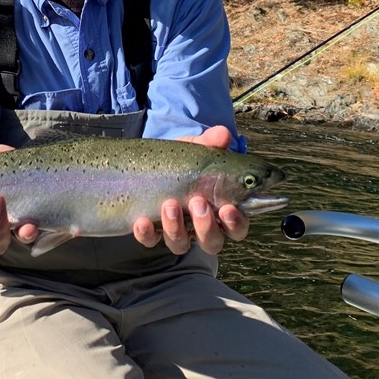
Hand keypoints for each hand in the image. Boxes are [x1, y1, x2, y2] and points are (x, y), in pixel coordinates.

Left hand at [132, 126, 249, 253]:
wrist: (154, 160)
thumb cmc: (186, 160)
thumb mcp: (197, 150)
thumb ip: (211, 143)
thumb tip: (223, 134)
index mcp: (221, 210)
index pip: (237, 227)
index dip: (236, 223)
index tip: (228, 208)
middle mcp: (201, 227)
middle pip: (212, 242)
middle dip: (206, 226)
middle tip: (198, 203)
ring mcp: (177, 231)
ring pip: (181, 244)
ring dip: (176, 227)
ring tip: (170, 204)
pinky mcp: (152, 232)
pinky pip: (150, 240)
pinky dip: (146, 233)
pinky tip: (141, 221)